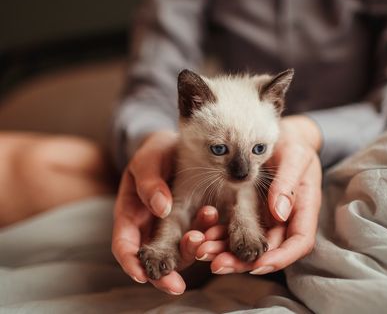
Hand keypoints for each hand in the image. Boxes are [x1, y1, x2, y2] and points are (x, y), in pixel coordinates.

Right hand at [112, 130, 216, 293]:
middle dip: (163, 275)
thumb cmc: (156, 153)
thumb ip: (150, 182)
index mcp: (131, 215)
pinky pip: (200, 236)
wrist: (178, 145)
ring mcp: (173, 228)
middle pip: (152, 259)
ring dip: (191, 252)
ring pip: (179, 251)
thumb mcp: (148, 160)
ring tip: (204, 241)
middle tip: (178, 284)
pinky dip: (208, 237)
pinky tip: (218, 227)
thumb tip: (162, 208)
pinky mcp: (194, 223)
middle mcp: (151, 228)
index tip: (142, 276)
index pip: (125, 246)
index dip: (131, 264)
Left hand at [198, 115, 322, 273]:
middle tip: (216, 263)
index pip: (298, 243)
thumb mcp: (294, 156)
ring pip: (249, 244)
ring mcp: (267, 217)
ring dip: (226, 251)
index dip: (280, 257)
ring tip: (202, 250)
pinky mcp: (250, 211)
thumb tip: (278, 213)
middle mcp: (286, 219)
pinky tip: (202, 234)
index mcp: (304, 209)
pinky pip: (236, 228)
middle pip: (269, 250)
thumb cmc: (293, 143)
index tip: (257, 264)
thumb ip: (288, 183)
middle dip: (243, 261)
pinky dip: (220, 234)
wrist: (282, 135)